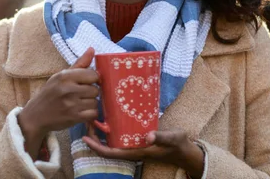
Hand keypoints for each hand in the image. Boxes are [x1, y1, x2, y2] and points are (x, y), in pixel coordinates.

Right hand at [17, 48, 98, 155]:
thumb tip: (92, 49)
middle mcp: (68, 89)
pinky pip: (93, 113)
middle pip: (96, 89)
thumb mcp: (60, 76)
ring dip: (90, 104)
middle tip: (81, 95)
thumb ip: (79, 63)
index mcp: (65, 76)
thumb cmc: (50, 94)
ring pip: (95, 102)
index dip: (93, 79)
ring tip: (79, 103)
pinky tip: (81, 112)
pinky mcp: (74, 117)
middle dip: (91, 92)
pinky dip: (90, 114)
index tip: (87, 83)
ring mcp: (71, 104)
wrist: (36, 116)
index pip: (93, 74)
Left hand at [83, 129, 204, 178]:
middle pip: (107, 147)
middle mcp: (132, 150)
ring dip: (101, 133)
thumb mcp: (172, 138)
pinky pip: (120, 137)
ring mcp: (134, 146)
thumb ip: (160, 137)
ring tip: (94, 117)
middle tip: (87, 120)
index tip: (84, 137)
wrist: (185, 151)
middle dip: (95, 137)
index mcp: (136, 152)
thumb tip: (147, 137)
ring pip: (112, 142)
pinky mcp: (138, 140)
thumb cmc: (178, 145)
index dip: (96, 147)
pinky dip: (112, 129)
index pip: (111, 153)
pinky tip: (110, 118)